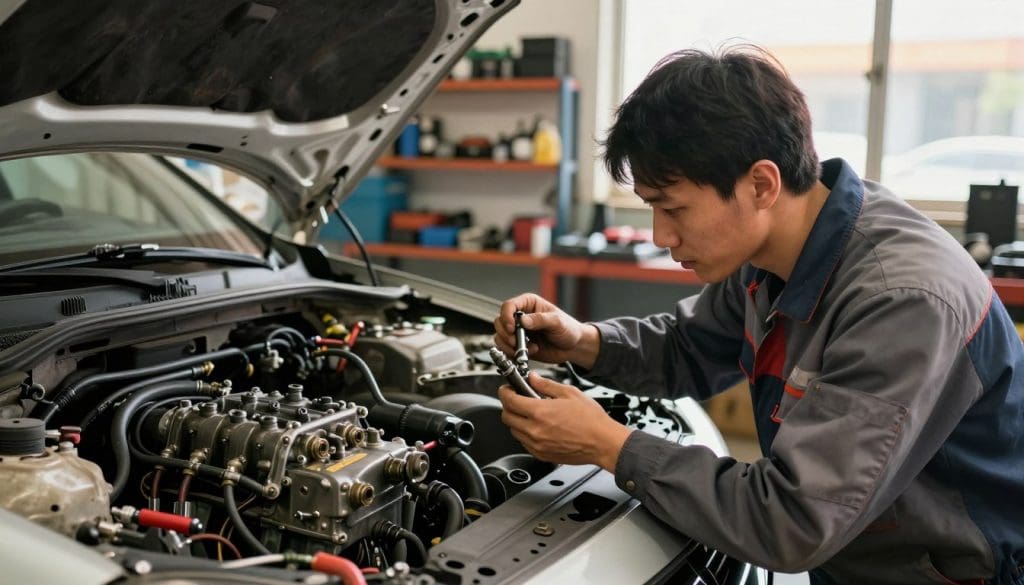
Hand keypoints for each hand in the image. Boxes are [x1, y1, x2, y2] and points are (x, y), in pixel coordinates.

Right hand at [493, 293, 598, 368]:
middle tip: (517, 341)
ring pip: (500, 336)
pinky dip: (514, 353)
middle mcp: (520, 317)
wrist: (573, 347)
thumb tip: (523, 320)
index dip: (506, 316)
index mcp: (528, 304)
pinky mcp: (519, 345)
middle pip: (500, 321)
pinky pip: (506, 349)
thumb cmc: (568, 329)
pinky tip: (530, 352)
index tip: (511, 328)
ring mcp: (519, 331)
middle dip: (506, 334)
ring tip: (526, 348)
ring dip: (509, 345)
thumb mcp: (557, 321)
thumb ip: (540, 320)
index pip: (508, 306)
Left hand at [499, 373, 631, 471]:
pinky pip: (524, 443)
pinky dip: (526, 434)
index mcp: (539, 413)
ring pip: (514, 431)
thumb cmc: (591, 420)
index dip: (505, 392)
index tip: (507, 389)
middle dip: (508, 405)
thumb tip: (532, 378)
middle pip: (506, 417)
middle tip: (517, 399)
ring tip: (531, 413)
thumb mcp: (569, 393)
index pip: (509, 400)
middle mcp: (534, 430)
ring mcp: (537, 445)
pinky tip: (538, 427)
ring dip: (517, 420)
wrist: (603, 443)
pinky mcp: (541, 455)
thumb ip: (546, 385)